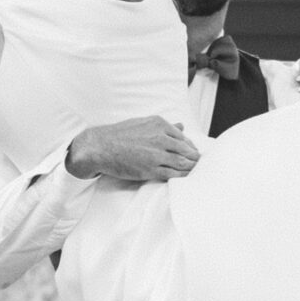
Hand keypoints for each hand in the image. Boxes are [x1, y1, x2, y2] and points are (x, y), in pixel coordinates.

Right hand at [65, 116, 198, 181]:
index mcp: (159, 124)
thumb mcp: (142, 123)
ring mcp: (156, 155)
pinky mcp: (150, 170)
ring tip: (195, 170)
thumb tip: (181, 127)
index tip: (193, 152)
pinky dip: (182, 176)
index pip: (182, 137)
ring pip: (182, 162)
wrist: (101, 147)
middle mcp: (160, 138)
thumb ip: (163, 126)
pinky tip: (186, 177)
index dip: (190, 146)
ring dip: (191, 167)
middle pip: (186, 150)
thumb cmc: (119, 134)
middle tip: (198, 163)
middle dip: (194, 157)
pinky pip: (172, 174)